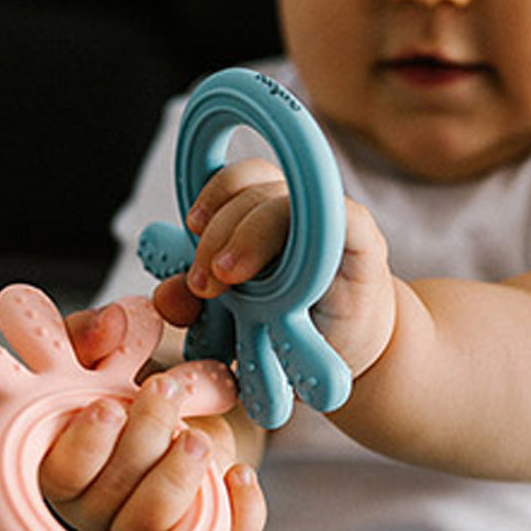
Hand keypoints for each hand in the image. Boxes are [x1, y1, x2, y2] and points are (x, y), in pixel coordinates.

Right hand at [37, 304, 265, 530]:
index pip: (59, 475)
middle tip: (165, 390)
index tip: (109, 405)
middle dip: (141, 441)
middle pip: (108, 498)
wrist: (199, 407)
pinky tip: (240, 475)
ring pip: (152, 524)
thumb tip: (109, 322)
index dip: (83, 445)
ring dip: (176, 476)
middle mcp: (97, 508)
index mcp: (62, 466)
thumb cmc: (136, 384)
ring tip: (198, 435)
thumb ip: (93, 334)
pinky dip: (235, 513)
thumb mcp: (109, 352)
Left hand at [153, 159, 397, 382]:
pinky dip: (320, 221)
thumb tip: (165, 296)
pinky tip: (297, 261)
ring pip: (289, 202)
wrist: (344, 352)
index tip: (192, 227)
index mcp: (264, 213)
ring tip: (227, 278)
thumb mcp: (230, 316)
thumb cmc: (288, 324)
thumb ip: (194, 302)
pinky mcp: (365, 244)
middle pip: (256, 190)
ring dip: (249, 236)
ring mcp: (333, 223)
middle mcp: (299, 209)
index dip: (213, 192)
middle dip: (219, 232)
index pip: (240, 178)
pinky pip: (344, 217)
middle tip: (205, 282)